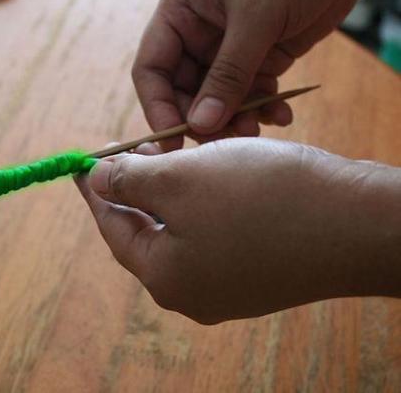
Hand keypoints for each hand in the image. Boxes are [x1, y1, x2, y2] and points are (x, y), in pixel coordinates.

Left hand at [76, 139, 400, 323]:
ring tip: (172, 153)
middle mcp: (193, 292)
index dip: (97, 190)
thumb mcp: (181, 180)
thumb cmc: (260, 198)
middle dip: (138, 186)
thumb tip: (98, 180)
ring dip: (174, 190)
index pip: (114, 228)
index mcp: (165, 278)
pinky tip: (211, 174)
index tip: (85, 161)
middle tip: (134, 148)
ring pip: (184, 229)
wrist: (356, 223)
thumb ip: (130, 181)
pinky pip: (216, 232)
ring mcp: (229, 287)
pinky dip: (205, 202)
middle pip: (148, 231)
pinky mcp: (259, 272)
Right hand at [133, 0, 358, 150]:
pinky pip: (253, 94)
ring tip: (255, 129)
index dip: (158, 107)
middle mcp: (199, 35)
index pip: (152, 69)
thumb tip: (201, 124)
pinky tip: (281, 115)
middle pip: (184, 92)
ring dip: (235, 120)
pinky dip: (264, 109)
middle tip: (223, 140)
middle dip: (203, 119)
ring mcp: (230, 50)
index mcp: (180, 15)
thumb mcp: (255, 18)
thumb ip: (228, 73)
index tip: (174, 140)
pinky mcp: (262, 59)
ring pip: (219, 99)